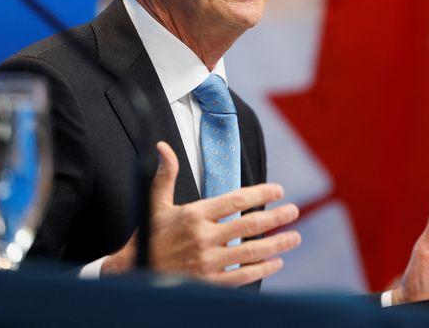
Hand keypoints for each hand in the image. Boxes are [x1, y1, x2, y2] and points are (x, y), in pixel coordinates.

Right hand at [103, 141, 300, 284]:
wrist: (134, 272)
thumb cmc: (148, 235)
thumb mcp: (155, 203)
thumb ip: (166, 175)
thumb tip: (163, 146)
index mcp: (194, 214)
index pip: (236, 200)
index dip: (261, 193)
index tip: (279, 190)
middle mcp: (203, 237)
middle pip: (249, 224)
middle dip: (276, 217)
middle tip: (294, 211)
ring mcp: (207, 261)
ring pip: (251, 251)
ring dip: (277, 244)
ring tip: (294, 237)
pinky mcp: (208, 281)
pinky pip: (242, 276)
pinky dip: (262, 269)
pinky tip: (276, 262)